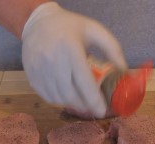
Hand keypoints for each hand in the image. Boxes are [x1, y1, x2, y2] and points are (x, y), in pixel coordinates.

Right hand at [21, 2, 125, 117]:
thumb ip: (112, 49)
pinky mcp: (31, 77)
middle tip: (93, 107)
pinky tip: (66, 94)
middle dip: (84, 106)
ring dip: (72, 104)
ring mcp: (39, 71)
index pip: (84, 83)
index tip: (102, 111)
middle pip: (70, 95)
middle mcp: (53, 62)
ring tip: (80, 100)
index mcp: (71, 50)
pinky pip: (47, 97)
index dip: (94, 100)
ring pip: (58, 99)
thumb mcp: (95, 30)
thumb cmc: (70, 27)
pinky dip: (59, 100)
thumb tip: (123, 71)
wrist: (38, 22)